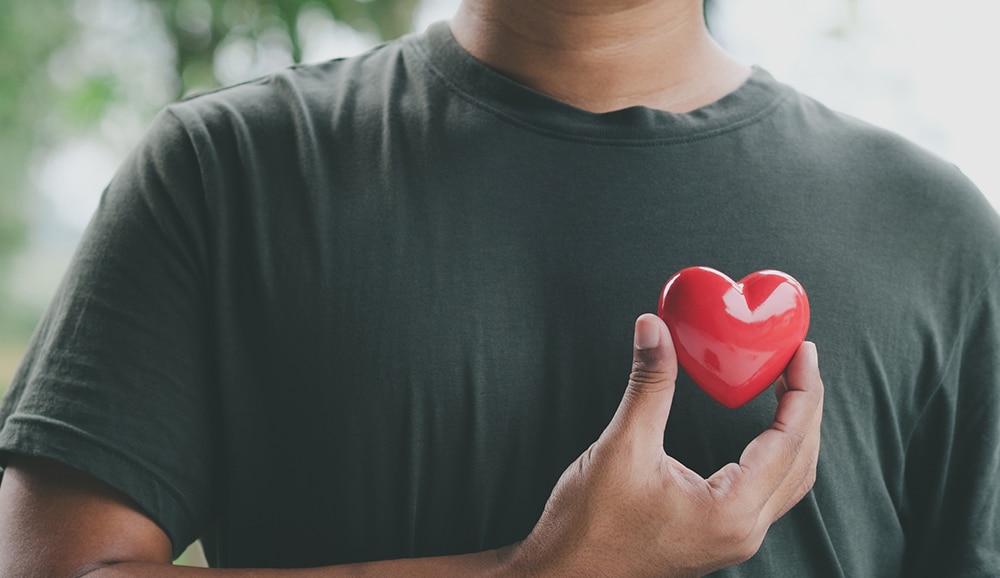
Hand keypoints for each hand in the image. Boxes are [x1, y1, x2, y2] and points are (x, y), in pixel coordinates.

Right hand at [506, 314, 823, 577]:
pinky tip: (760, 431)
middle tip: (799, 359)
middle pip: (801, 461)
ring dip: (795, 433)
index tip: (802, 350)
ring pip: (789, 481)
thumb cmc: (589, 526)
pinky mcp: (717, 537)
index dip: (801, 390)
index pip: (789, 441)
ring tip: (786, 388)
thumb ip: (647, 385)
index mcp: (731, 512)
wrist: (564, 575)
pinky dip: (774, 455)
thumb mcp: (621, 447)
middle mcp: (743, 531)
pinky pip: (767, 492)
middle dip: (806, 407)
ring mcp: (732, 539)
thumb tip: (653, 328)